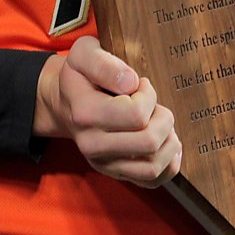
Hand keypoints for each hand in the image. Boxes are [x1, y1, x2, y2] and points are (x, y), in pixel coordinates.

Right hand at [33, 36, 180, 186]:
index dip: (148, 95)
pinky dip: (169, 163)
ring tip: (160, 124)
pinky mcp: (115, 173)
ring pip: (154, 166)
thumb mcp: (84, 54)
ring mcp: (103, 163)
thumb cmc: (80, 75)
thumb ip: (104, 64)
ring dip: (168, 142)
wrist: (65, 102)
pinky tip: (166, 143)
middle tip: (153, 106)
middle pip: (149, 142)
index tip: (140, 85)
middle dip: (162, 118)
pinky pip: (153, 180)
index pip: (136, 115)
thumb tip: (131, 83)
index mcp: (84, 113)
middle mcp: (91, 144)